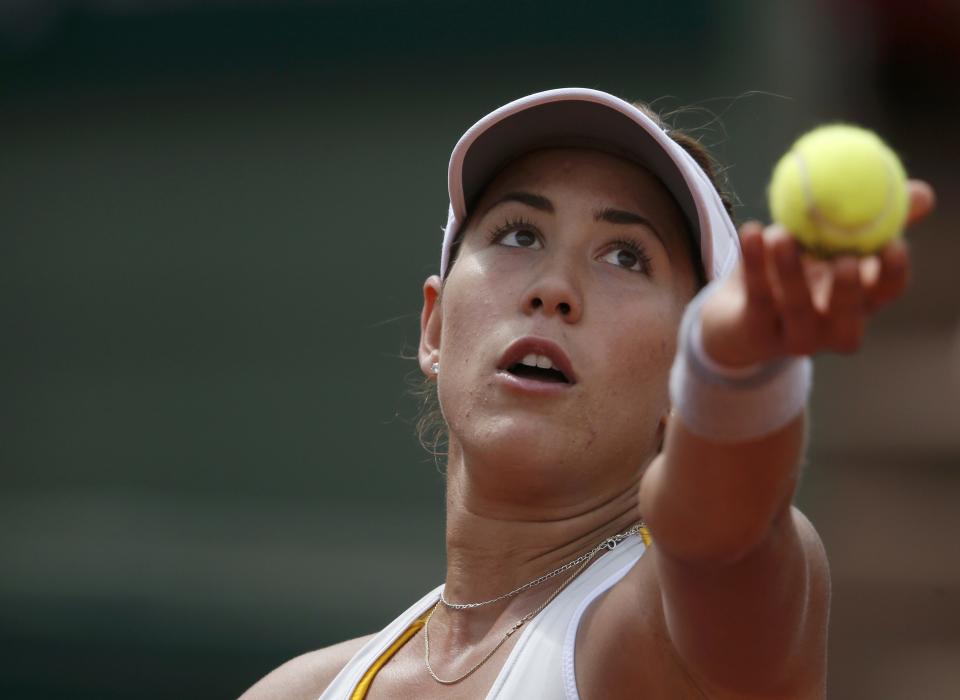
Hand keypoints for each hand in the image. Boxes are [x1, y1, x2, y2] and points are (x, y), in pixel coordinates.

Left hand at [700, 180, 936, 367]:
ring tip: (781, 234)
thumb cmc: (798, 271)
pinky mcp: (756, 333)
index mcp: (859, 303)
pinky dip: (752, 263)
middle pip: (847, 316)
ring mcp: (794, 336)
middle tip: (845, 260)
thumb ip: (871, 219)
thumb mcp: (833, 244)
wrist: (737, 314)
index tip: (893, 244)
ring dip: (790, 272)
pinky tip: (752, 230)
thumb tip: (920, 193)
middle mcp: (831, 328)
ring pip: (796, 308)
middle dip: (848, 290)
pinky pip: (756, 297)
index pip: (886, 293)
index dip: (892, 273)